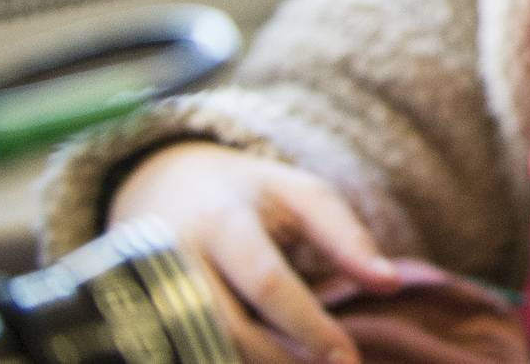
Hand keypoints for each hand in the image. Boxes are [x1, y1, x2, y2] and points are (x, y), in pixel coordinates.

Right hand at [107, 142, 404, 363]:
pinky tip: (266, 362)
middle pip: (231, 327)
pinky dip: (223, 356)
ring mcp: (147, 294)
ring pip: (202, 348)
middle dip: (284, 359)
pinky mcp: (139, 319)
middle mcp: (176, 260)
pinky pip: (182, 352)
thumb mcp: (300, 194)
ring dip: (258, 362)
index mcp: (223, 221)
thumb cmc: (251, 195)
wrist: (161, 184)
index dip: (309, 325)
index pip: (268, 282)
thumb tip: (390, 285)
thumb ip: (345, 236)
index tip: (349, 358)